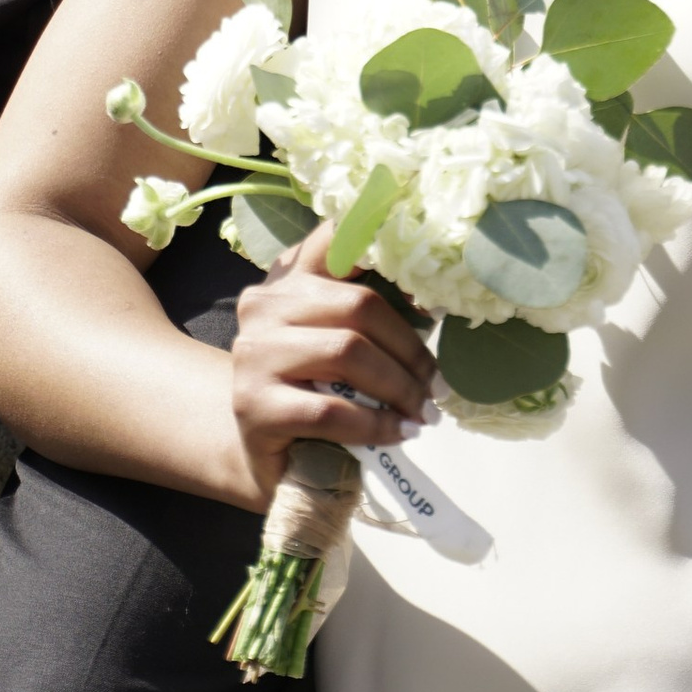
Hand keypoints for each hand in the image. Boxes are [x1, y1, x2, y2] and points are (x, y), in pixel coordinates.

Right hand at [228, 233, 438, 502]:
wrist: (261, 452)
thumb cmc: (310, 389)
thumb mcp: (332, 339)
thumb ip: (366, 312)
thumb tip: (432, 306)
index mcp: (290, 276)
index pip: (338, 238)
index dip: (390, 255)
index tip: (429, 292)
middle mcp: (265, 304)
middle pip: (359, 306)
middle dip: (410, 349)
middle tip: (437, 385)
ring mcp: (254, 352)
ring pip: (347, 352)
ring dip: (399, 386)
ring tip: (424, 412)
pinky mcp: (254, 404)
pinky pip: (330, 409)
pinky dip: (375, 423)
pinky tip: (399, 432)